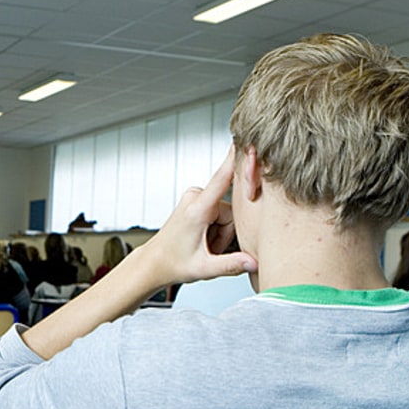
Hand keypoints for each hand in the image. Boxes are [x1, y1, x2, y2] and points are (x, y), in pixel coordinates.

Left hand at [133, 155, 257, 286]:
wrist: (155, 262)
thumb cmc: (173, 263)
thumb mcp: (203, 269)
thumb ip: (230, 265)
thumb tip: (253, 263)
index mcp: (197, 209)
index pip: (222, 178)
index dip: (235, 159)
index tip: (246, 139)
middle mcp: (196, 197)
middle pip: (233, 213)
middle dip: (226, 234)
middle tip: (208, 249)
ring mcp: (196, 197)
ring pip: (229, 215)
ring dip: (221, 233)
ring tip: (204, 245)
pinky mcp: (198, 199)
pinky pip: (221, 213)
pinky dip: (217, 229)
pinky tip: (205, 239)